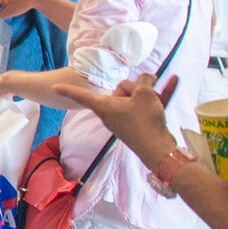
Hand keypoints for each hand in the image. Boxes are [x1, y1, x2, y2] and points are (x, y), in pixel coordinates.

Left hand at [50, 74, 179, 159]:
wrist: (159, 149)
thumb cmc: (145, 121)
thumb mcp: (144, 93)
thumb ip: (144, 80)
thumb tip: (146, 79)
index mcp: (105, 107)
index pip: (82, 96)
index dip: (68, 90)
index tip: (54, 88)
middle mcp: (112, 114)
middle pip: (120, 90)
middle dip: (134, 88)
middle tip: (142, 95)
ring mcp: (126, 119)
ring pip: (135, 97)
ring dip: (149, 93)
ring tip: (157, 95)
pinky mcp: (140, 123)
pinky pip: (148, 104)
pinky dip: (160, 95)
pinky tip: (174, 81)